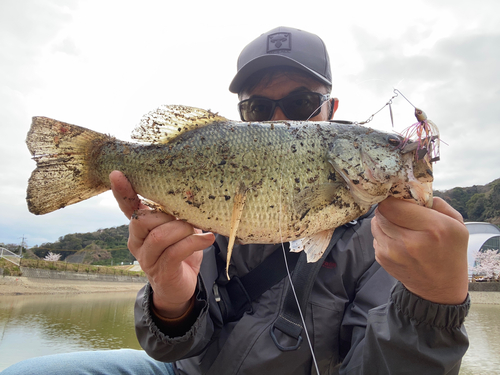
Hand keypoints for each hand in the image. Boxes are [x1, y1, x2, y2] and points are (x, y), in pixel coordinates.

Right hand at [109, 171, 214, 317]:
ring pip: (160, 236)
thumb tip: (192, 193)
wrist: (182, 287)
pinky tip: (207, 239)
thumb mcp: (180, 228)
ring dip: (183, 230)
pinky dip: (194, 243)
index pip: (127, 207)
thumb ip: (179, 212)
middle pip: (144, 219)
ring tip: (198, 231)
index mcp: (140, 227)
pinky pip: (175, 252)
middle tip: (188, 219)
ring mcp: (147, 258)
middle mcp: (137, 242)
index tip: (117, 174)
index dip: (122, 191)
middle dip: (169, 215)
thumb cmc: (180, 251)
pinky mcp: (161, 271)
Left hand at [371, 197, 468, 304]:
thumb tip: (413, 191)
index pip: (395, 203)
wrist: (440, 288)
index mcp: (433, 229)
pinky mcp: (382, 258)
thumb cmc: (450, 252)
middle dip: (390, 208)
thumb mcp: (457, 225)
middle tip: (401, 212)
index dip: (396, 198)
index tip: (403, 200)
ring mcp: (392, 252)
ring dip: (385, 220)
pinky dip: (384, 234)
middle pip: (382, 211)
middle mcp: (410, 241)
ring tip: (401, 227)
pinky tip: (398, 240)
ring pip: (376, 222)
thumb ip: (437, 203)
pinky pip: (375, 235)